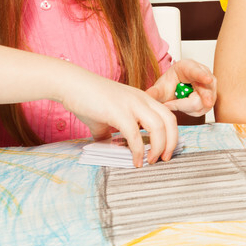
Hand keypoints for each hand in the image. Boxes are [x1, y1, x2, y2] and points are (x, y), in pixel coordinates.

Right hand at [59, 71, 178, 166]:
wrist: (72, 85)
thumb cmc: (88, 99)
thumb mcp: (107, 115)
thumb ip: (111, 131)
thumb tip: (108, 147)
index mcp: (144, 99)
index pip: (168, 116)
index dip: (172, 134)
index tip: (167, 150)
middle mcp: (142, 100)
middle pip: (170, 121)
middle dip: (171, 142)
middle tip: (165, 158)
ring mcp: (131, 105)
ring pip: (158, 127)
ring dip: (158, 147)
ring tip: (151, 161)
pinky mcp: (118, 112)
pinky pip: (134, 135)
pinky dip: (138, 151)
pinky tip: (135, 161)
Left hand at [147, 59, 216, 116]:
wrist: (175, 89)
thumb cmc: (171, 84)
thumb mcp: (160, 87)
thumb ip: (154, 92)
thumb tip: (146, 95)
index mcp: (189, 67)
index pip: (198, 71)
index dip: (203, 76)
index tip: (208, 80)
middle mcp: (203, 74)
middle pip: (203, 91)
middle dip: (192, 102)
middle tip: (174, 105)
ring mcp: (210, 86)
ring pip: (204, 102)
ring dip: (187, 107)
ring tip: (175, 103)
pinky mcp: (212, 97)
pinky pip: (204, 108)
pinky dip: (190, 111)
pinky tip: (183, 106)